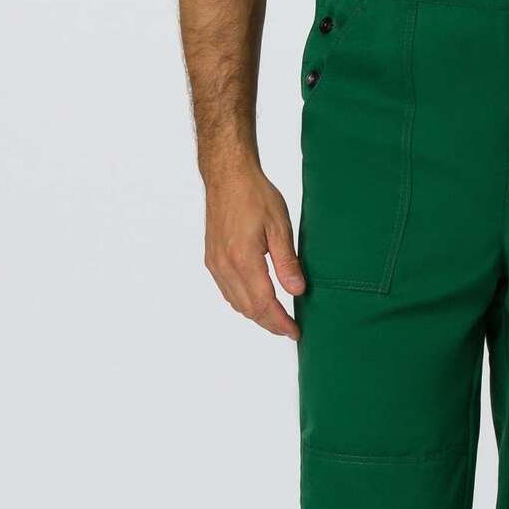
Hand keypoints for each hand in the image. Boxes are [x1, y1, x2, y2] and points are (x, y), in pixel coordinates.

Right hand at [204, 163, 305, 338]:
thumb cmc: (255, 194)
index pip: (264, 303)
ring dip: (256, 315)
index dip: (281, 322)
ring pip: (236, 303)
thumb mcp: (280, 226)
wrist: (227, 176)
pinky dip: (243, 302)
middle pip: (249, 309)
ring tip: (277, 319)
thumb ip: (287, 262)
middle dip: (270, 323)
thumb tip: (297, 291)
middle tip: (290, 329)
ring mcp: (215, 263)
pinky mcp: (211, 259)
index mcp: (243, 259)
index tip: (295, 331)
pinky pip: (227, 291)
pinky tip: (256, 301)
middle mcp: (224, 266)